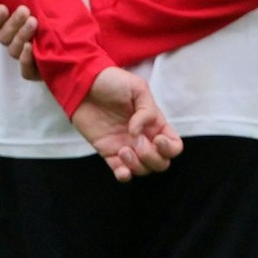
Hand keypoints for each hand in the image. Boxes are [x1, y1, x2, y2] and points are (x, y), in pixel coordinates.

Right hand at [0, 0, 88, 82]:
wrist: (100, 27)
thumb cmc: (77, 11)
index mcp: (21, 26)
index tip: (4, 6)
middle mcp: (22, 42)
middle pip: (4, 38)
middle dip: (12, 23)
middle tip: (26, 11)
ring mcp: (32, 58)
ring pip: (13, 51)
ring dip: (20, 36)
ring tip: (35, 22)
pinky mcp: (43, 72)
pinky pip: (26, 72)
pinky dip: (26, 61)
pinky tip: (32, 48)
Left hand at [70, 67, 182, 182]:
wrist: (83, 85)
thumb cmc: (112, 82)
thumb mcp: (137, 88)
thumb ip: (147, 111)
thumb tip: (138, 133)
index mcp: (155, 123)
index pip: (174, 145)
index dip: (170, 148)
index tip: (157, 139)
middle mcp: (144, 138)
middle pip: (161, 162)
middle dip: (152, 157)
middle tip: (137, 141)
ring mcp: (126, 147)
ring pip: (143, 170)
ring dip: (137, 164)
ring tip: (123, 149)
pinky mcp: (108, 153)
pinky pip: (122, 173)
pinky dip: (124, 175)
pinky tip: (121, 168)